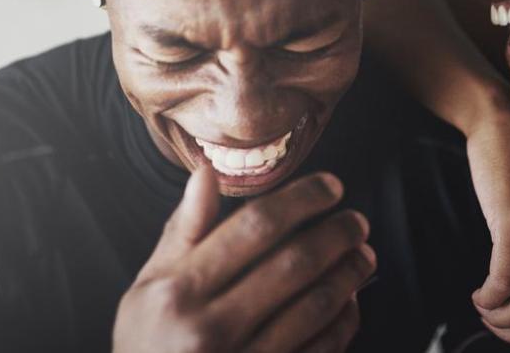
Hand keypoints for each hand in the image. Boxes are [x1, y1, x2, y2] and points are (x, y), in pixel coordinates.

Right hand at [113, 166, 375, 352]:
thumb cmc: (147, 344)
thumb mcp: (147, 287)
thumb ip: (183, 231)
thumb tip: (207, 174)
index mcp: (178, 291)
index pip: (254, 228)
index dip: (301, 200)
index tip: (329, 187)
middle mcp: (210, 328)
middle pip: (293, 264)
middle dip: (336, 234)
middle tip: (356, 221)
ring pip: (315, 306)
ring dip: (348, 275)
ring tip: (362, 255)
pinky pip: (321, 350)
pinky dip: (343, 322)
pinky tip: (349, 301)